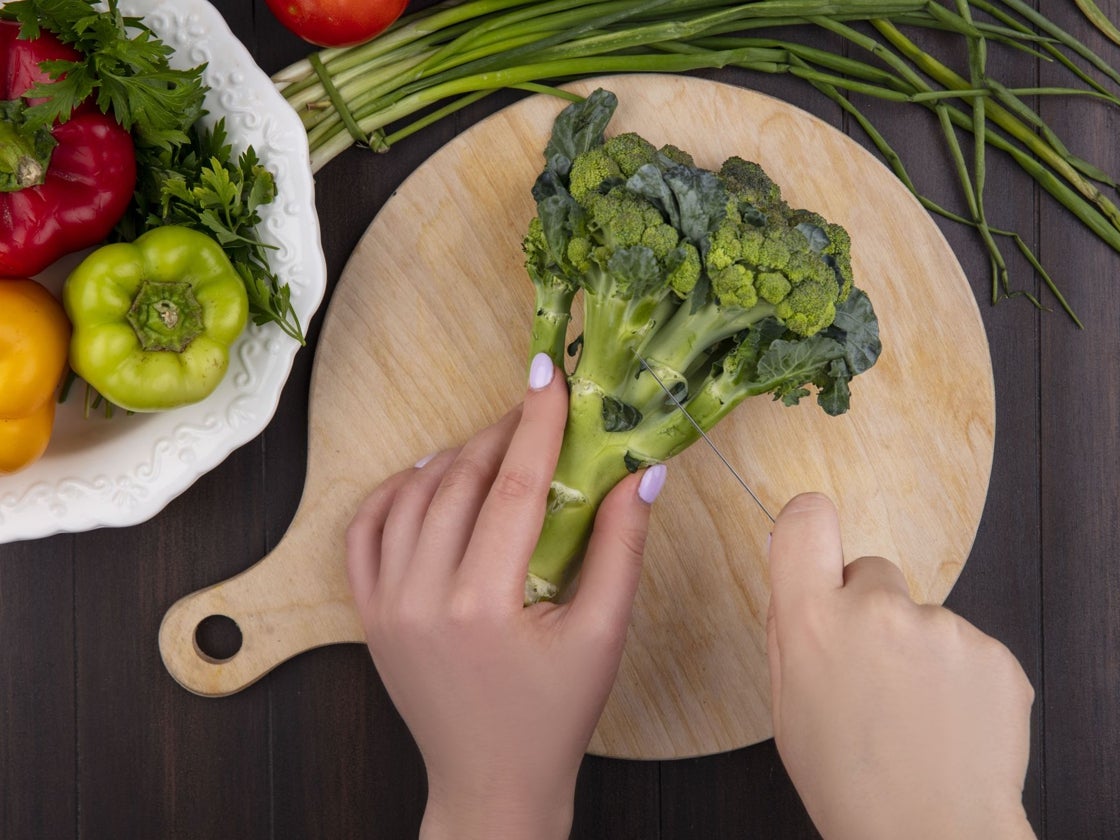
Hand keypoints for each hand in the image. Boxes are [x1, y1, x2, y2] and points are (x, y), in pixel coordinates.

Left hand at [344, 353, 662, 839]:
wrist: (492, 782)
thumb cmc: (555, 716)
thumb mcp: (603, 634)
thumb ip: (622, 547)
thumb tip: (642, 472)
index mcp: (485, 604)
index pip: (515, 487)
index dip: (536, 423)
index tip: (549, 374)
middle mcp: (423, 598)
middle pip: (461, 481)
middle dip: (501, 433)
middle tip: (535, 407)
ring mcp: (387, 606)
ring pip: (412, 497)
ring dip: (454, 458)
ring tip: (496, 446)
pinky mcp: (369, 615)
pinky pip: (365, 531)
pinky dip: (394, 493)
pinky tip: (428, 477)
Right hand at [766, 493, 1035, 839]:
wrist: (933, 837)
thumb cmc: (850, 785)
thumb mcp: (787, 711)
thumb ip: (790, 636)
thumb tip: (798, 583)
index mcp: (814, 622)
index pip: (807, 522)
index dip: (809, 524)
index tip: (814, 537)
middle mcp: (878, 610)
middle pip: (872, 571)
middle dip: (870, 609)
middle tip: (873, 675)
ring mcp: (942, 628)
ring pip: (923, 617)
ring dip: (918, 652)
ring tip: (916, 717)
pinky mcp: (993, 651)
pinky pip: (967, 647)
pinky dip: (960, 678)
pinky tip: (948, 724)